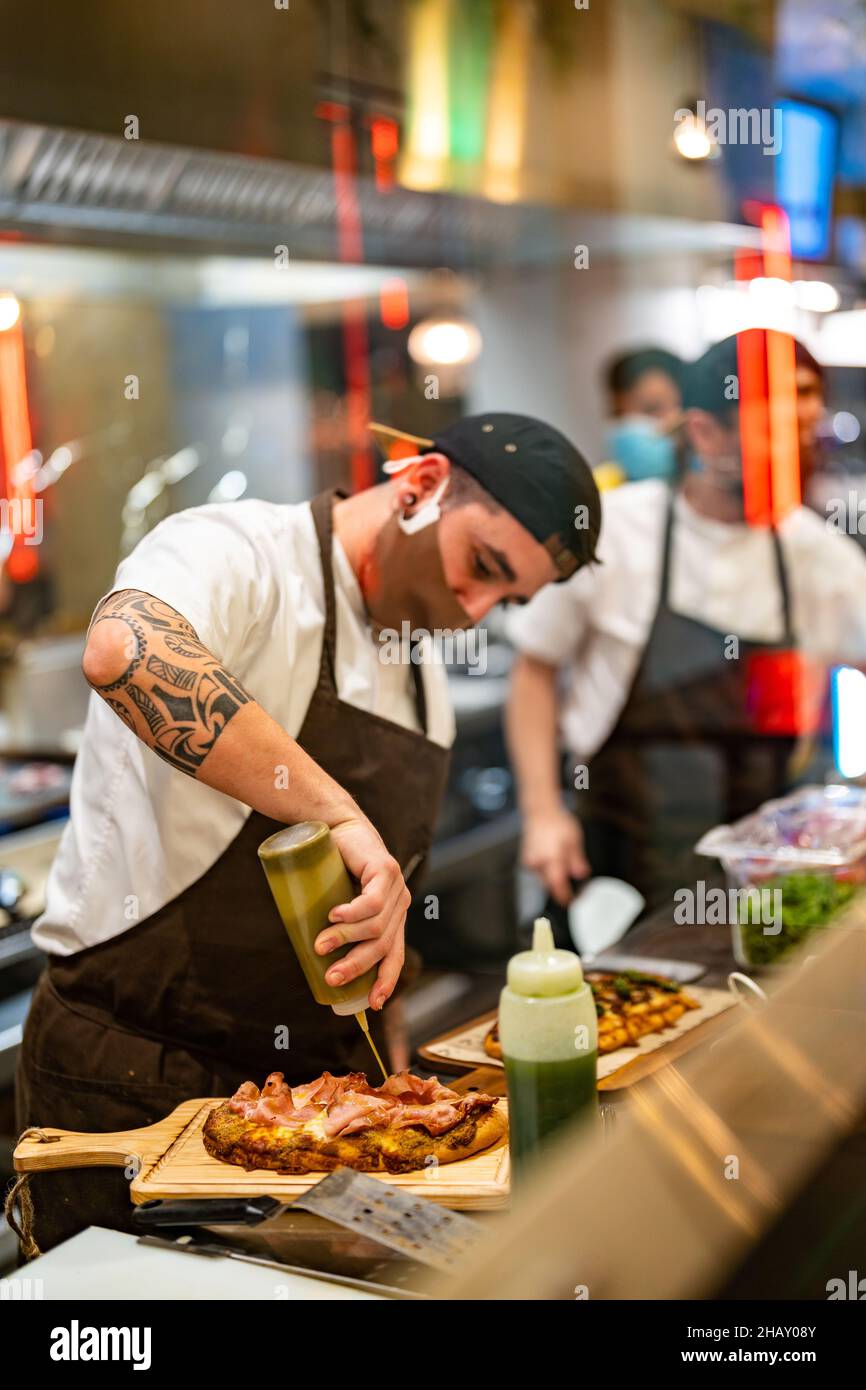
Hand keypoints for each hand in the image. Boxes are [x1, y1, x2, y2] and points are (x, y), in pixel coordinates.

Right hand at [315, 814, 409, 1009]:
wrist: (334, 826)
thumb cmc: (331, 870)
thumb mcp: (336, 905)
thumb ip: (335, 929)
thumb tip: (312, 963)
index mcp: (392, 919)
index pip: (395, 956)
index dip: (385, 981)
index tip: (371, 1004)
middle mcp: (400, 905)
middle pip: (383, 945)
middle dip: (357, 966)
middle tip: (330, 976)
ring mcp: (396, 887)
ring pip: (377, 925)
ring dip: (347, 939)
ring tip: (320, 943)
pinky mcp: (386, 870)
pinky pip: (374, 900)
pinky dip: (354, 913)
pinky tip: (335, 915)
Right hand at [521, 808, 588, 905]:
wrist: (539, 812)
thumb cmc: (557, 822)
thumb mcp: (574, 840)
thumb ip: (577, 860)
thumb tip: (581, 875)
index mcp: (551, 858)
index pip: (557, 886)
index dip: (565, 897)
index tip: (572, 901)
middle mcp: (538, 862)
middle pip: (550, 884)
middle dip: (561, 887)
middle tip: (574, 888)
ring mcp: (530, 862)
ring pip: (544, 878)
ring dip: (554, 877)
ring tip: (563, 863)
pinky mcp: (526, 860)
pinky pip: (538, 872)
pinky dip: (547, 870)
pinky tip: (552, 859)